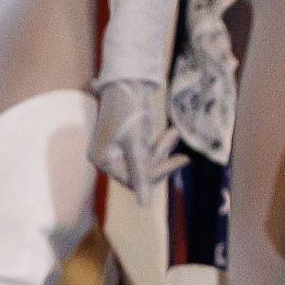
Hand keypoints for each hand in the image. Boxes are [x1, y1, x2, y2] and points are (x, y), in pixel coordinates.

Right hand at [88, 77, 185, 204]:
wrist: (128, 79)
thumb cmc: (128, 109)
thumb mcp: (136, 142)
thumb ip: (140, 172)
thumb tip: (145, 204)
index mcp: (102, 159)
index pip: (133, 179)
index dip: (157, 172)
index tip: (181, 160)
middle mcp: (106, 157)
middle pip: (139, 172)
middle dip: (160, 158)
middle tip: (177, 142)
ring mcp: (115, 149)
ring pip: (144, 161)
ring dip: (161, 149)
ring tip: (174, 132)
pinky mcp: (126, 140)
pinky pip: (145, 151)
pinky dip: (158, 143)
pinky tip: (170, 133)